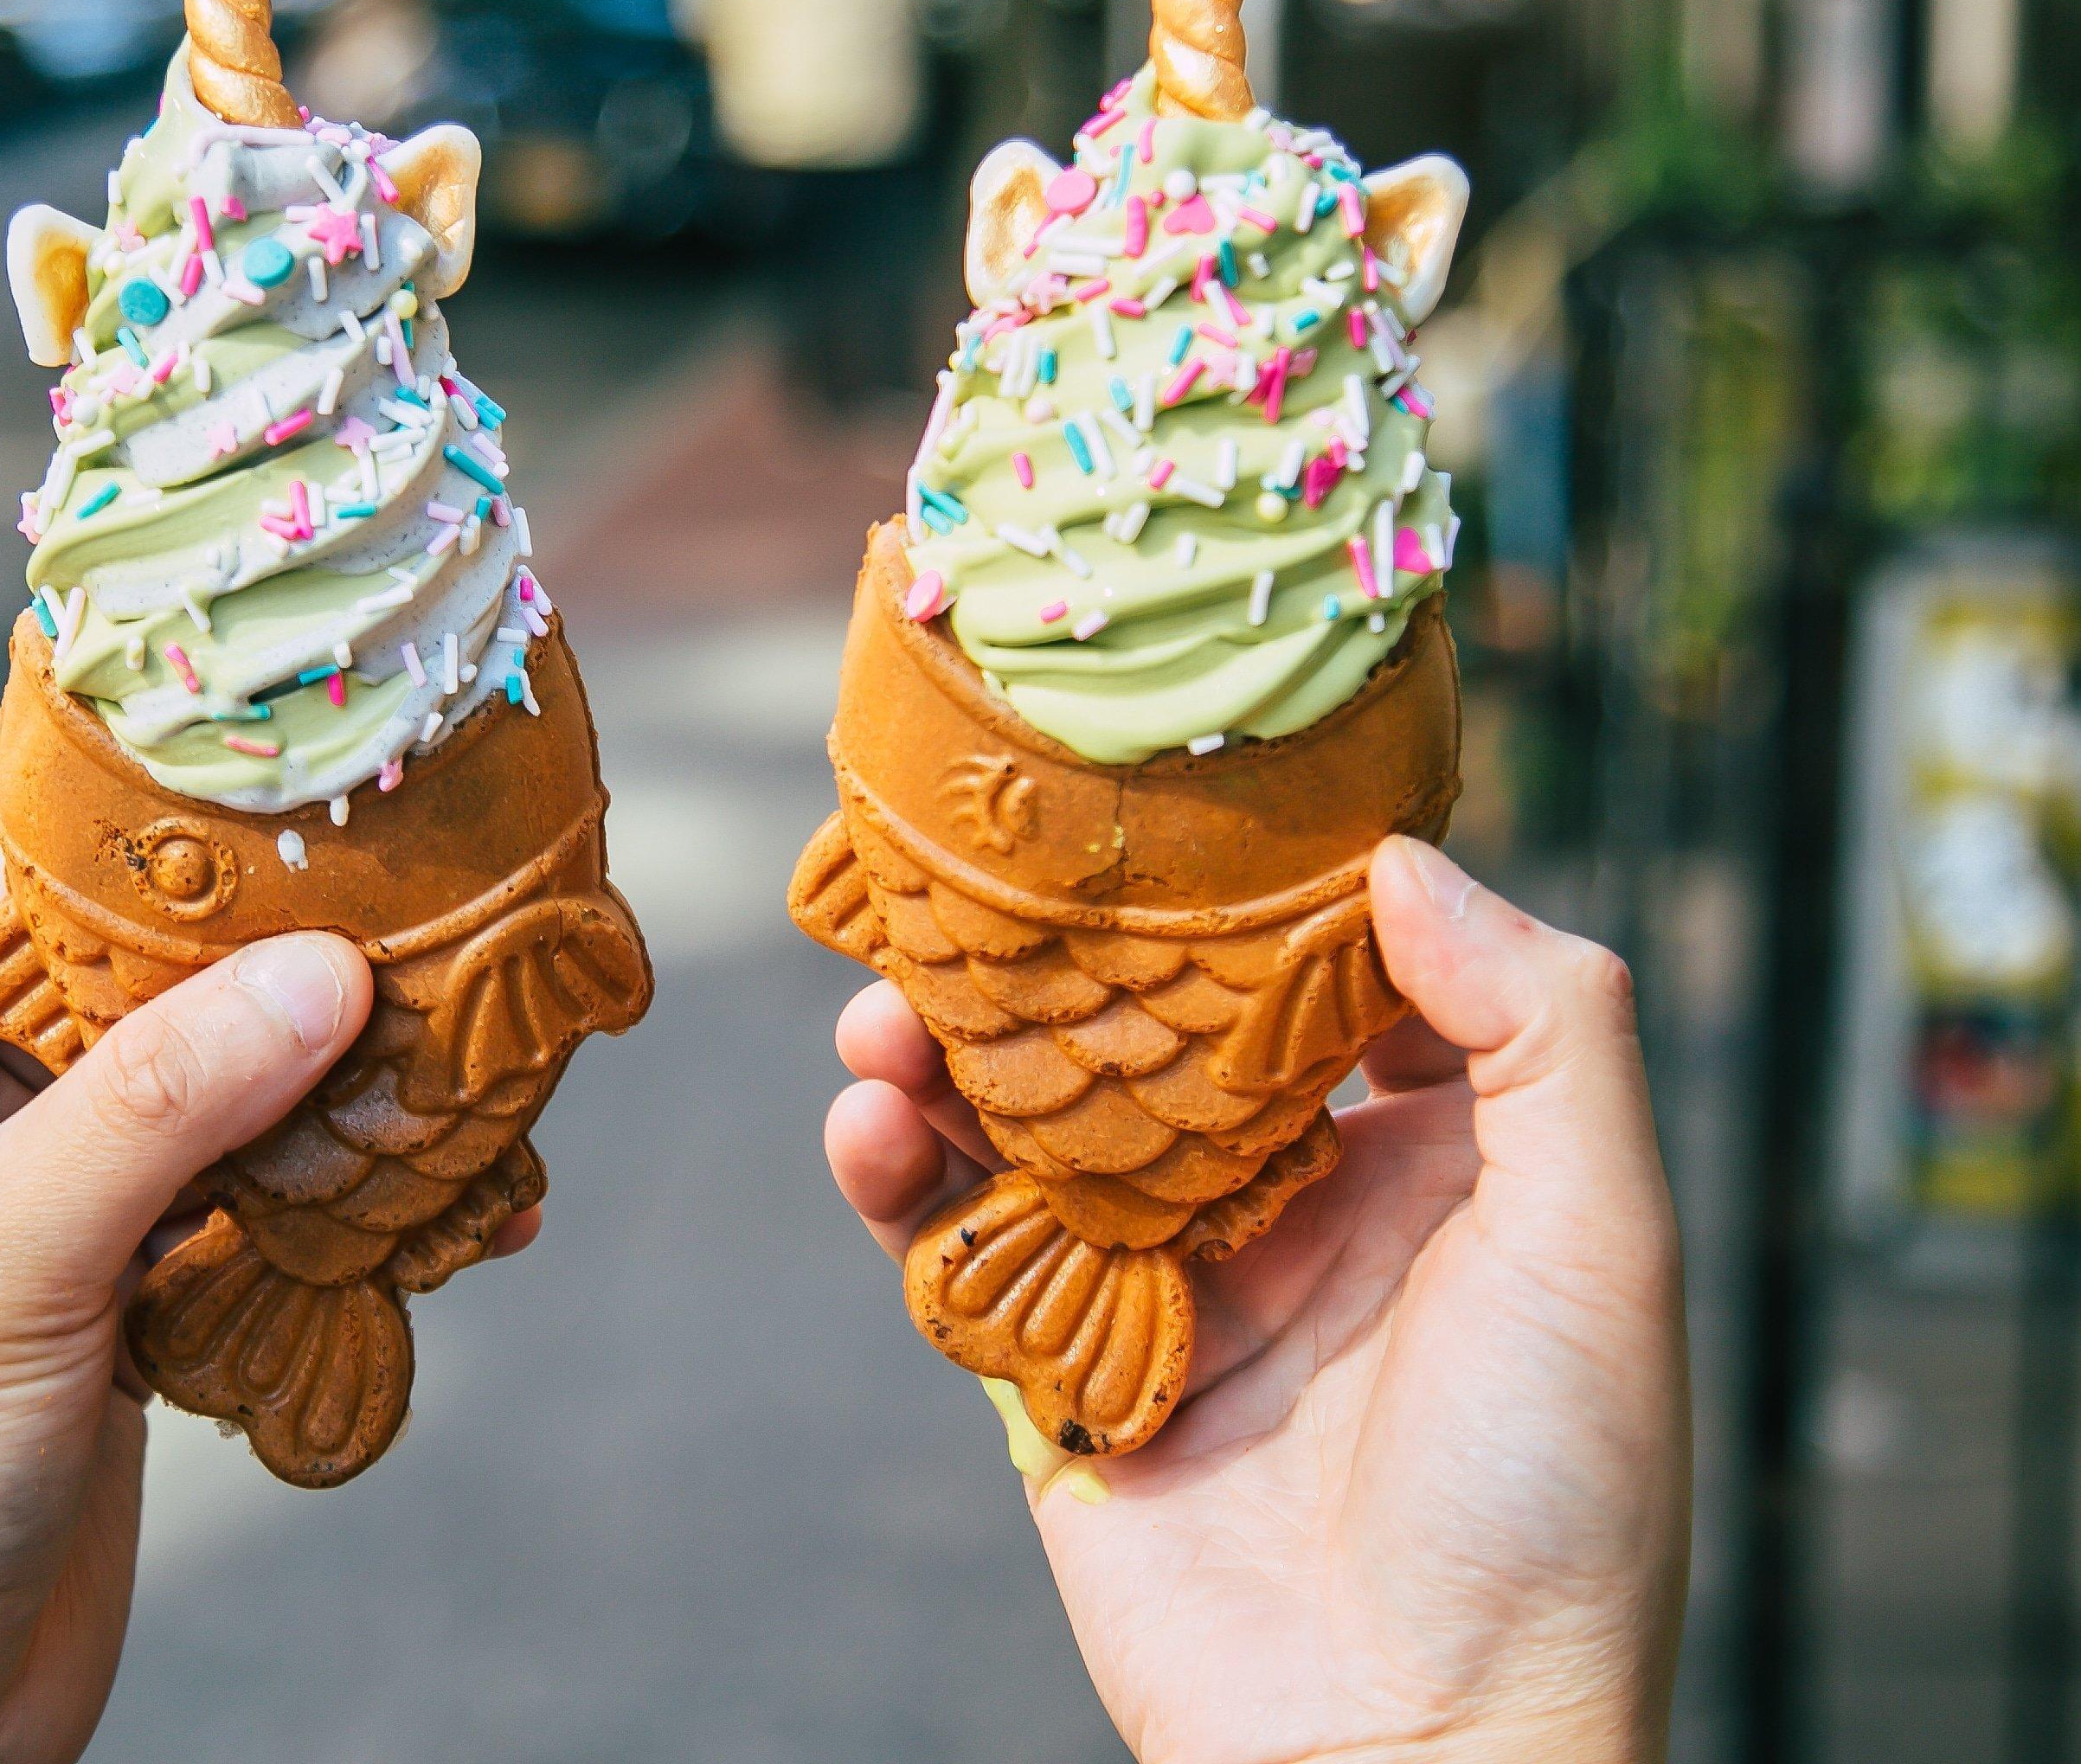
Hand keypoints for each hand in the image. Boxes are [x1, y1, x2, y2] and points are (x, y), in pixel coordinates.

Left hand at [0, 851, 534, 1763]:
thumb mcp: (1, 1270)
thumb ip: (161, 1105)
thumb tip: (323, 970)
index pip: (20, 905)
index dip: (168, 869)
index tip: (324, 837)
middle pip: (132, 997)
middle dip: (276, 989)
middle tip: (433, 951)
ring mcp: (23, 1214)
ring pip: (201, 1103)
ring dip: (324, 1101)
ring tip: (462, 1080)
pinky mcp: (103, 1301)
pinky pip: (232, 1211)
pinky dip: (327, 1208)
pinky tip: (436, 1210)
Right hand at [824, 838, 1688, 1763]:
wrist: (1416, 1750)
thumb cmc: (1546, 1501)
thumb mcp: (1601, 1240)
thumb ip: (1544, 1028)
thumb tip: (1400, 859)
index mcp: (1424, 1160)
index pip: (1316, 976)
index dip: (1240, 888)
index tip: (1158, 804)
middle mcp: (1288, 1205)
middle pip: (1144, 1037)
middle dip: (1057, 963)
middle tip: (974, 893)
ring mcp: (1163, 1288)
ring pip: (1028, 1127)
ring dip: (945, 1056)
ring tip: (887, 1010)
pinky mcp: (1062, 1377)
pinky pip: (959, 1250)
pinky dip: (899, 1179)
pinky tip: (871, 1122)